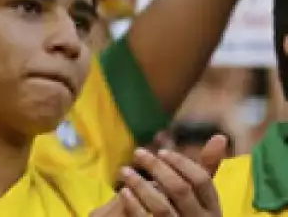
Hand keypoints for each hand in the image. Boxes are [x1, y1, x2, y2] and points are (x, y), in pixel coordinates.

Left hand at [104, 144, 224, 216]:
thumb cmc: (189, 212)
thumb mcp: (201, 195)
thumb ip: (206, 168)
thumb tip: (220, 136)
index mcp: (212, 207)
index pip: (202, 180)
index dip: (182, 163)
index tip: (162, 151)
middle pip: (180, 190)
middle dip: (158, 168)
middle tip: (138, 152)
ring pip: (162, 207)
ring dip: (141, 185)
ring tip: (124, 170)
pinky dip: (134, 205)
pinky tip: (124, 192)